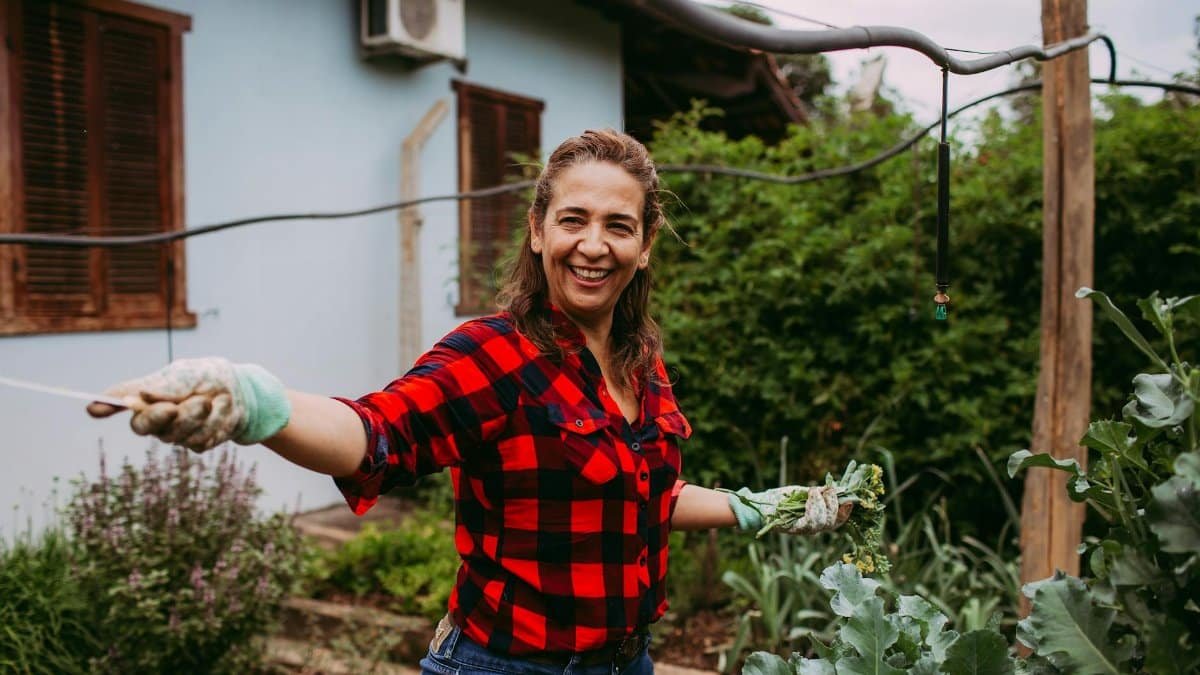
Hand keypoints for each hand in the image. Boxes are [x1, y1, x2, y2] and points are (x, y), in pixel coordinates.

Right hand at [87, 358, 289, 452]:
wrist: (242, 392)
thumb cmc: (209, 377)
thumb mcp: (188, 374)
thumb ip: (163, 386)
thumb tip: (134, 396)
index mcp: (147, 396)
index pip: (119, 403)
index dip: (105, 406)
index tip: (95, 408)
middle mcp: (155, 417)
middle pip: (142, 426)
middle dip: (159, 416)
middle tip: (174, 407)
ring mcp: (174, 433)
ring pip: (175, 434)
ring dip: (197, 416)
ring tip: (211, 399)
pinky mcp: (196, 443)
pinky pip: (199, 441)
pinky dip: (214, 424)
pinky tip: (221, 411)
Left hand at [728, 484, 852, 534]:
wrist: (760, 503)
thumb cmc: (781, 498)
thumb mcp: (804, 493)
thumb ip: (820, 493)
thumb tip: (838, 489)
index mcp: (817, 520)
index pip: (837, 521)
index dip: (845, 512)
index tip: (850, 500)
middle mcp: (812, 529)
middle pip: (832, 523)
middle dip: (834, 505)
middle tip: (827, 489)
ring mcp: (803, 530)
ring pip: (822, 523)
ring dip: (822, 503)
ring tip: (814, 490)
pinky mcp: (793, 529)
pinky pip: (810, 521)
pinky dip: (813, 505)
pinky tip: (809, 494)